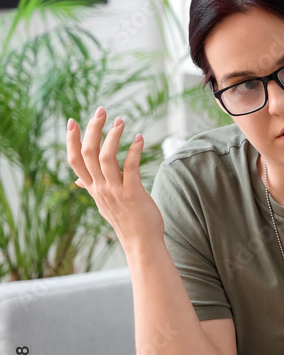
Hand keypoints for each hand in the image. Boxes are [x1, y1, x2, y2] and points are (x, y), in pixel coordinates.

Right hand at [66, 107, 163, 253]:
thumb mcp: (104, 204)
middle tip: (102, 111)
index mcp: (92, 188)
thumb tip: (77, 181)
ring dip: (113, 136)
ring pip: (106, 157)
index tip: (72, 121)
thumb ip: (91, 189)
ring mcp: (115, 191)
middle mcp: (100, 188)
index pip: (74, 160)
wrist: (141, 243)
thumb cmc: (126, 221)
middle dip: (93, 129)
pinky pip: (131, 166)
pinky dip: (134, 150)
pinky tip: (140, 138)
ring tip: (121, 121)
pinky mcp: (133, 193)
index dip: (71, 140)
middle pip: (88, 153)